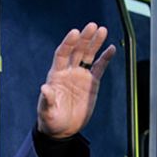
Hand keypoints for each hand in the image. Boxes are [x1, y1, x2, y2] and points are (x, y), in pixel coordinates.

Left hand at [37, 22, 116, 138]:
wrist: (62, 130)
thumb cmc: (50, 121)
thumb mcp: (47, 112)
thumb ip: (47, 100)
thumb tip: (45, 88)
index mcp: (56, 75)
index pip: (62, 54)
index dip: (68, 43)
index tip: (75, 33)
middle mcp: (68, 72)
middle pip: (77, 50)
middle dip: (84, 38)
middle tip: (92, 26)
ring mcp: (80, 76)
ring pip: (89, 55)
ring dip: (95, 43)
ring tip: (102, 30)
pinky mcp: (91, 83)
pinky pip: (99, 67)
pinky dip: (105, 58)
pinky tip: (111, 48)